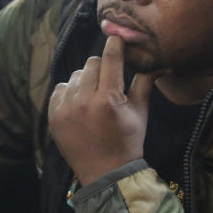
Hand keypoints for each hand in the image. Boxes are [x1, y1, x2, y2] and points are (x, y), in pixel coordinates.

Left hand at [48, 35, 155, 184]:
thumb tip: (159, 62)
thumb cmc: (128, 141)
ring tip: (95, 96)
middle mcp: (84, 102)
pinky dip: (70, 92)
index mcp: (109, 99)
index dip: (115, 45)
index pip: (110, 58)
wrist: (106, 173)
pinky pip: (60, 89)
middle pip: (91, 63)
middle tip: (110, 79)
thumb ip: (145, 82)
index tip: (117, 39)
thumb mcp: (141, 112)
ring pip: (75, 75)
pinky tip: (80, 104)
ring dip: (86, 80)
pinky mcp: (53, 117)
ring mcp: (66, 110)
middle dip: (103, 67)